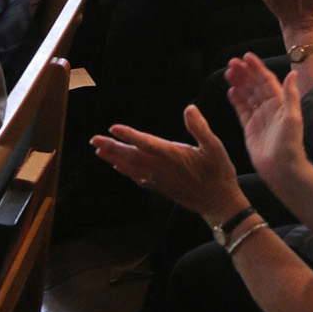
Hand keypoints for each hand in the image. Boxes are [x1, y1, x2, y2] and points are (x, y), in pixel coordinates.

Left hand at [88, 106, 250, 225]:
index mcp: (173, 156)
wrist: (219, 203)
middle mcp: (162, 168)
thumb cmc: (219, 173)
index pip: (146, 143)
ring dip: (114, 158)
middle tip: (94, 140)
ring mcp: (160, 179)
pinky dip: (126, 171)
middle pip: (132, 156)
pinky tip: (118, 167)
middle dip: (112, 147)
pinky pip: (138, 178)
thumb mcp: (215, 147)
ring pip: (132, 167)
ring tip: (99, 152)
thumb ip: (200, 128)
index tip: (113, 128)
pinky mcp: (161, 187)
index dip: (129, 135)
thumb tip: (190, 108)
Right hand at [225, 54, 309, 188]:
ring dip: (239, 83)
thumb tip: (293, 73)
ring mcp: (259, 118)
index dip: (257, 68)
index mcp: (280, 103)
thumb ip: (291, 95)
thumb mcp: (293, 118)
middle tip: (232, 62)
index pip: (266, 80)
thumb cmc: (291, 145)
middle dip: (244, 73)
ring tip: (228, 72)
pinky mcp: (250, 128)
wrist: (283, 169)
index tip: (246, 57)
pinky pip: (242, 110)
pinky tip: (230, 91)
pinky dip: (236, 100)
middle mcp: (269, 108)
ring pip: (247, 96)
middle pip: (255, 85)